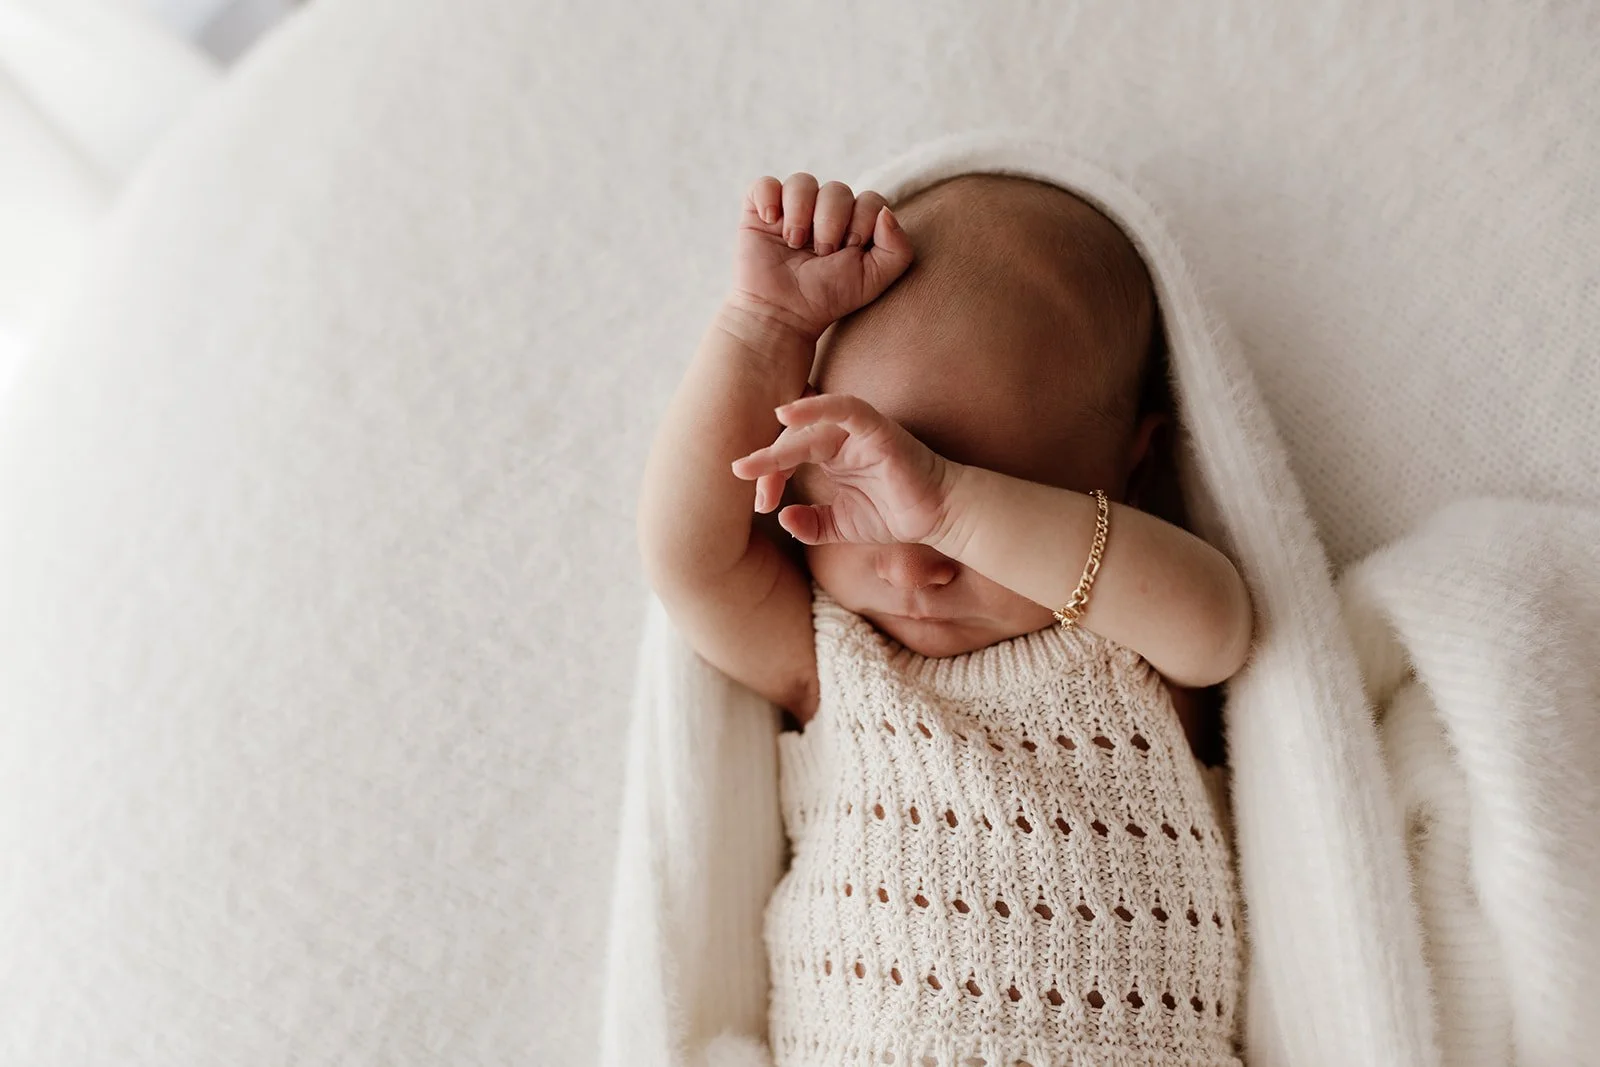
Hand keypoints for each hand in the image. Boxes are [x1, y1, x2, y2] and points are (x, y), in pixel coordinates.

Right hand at [727, 173, 913, 341]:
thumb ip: (898, 249)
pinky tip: (771, 222)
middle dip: (832, 222)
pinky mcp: (760, 210)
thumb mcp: (873, 280)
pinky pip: (765, 183)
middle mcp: (824, 211)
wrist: (783, 313)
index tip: (848, 251)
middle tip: (821, 253)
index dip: (862, 222)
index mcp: (854, 223)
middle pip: (837, 189)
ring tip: (794, 242)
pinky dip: (769, 197)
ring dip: (801, 213)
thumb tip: (885, 212)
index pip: (869, 200)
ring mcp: (792, 209)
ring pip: (803, 182)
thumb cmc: (828, 298)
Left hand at [730, 392, 959, 546]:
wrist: (938, 517)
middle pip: (791, 441)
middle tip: (749, 487)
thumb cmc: (893, 514)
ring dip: (778, 447)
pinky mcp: (877, 428)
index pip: (787, 457)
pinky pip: (845, 408)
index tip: (758, 504)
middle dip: (767, 466)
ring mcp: (857, 432)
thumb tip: (783, 518)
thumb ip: (811, 524)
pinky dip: (816, 408)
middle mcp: (839, 439)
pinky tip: (786, 413)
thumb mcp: (841, 526)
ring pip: (809, 428)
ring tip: (751, 463)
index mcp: (829, 456)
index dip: (768, 476)